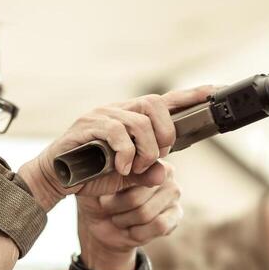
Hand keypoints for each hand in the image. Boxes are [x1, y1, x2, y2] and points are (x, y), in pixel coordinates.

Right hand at [17, 85, 215, 209]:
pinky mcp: (88, 125)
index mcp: (130, 116)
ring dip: (145, 150)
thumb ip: (146, 172)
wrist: (56, 178)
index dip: (190, 95)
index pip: (164, 101)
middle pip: (156, 104)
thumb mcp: (126, 176)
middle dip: (165, 132)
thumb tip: (165, 172)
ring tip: (135, 168)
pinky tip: (121, 169)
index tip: (213, 91)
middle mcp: (118, 109)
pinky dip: (125, 154)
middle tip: (157, 156)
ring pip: (140, 122)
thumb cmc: (90, 174)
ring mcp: (102, 114)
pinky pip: (118, 133)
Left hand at [77, 162, 182, 268]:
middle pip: (137, 198)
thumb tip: (143, 171)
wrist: (100, 225)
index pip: (134, 175)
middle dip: (116, 208)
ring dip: (124, 221)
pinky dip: (138, 232)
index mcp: (146, 160)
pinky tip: (131, 229)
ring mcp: (173, 195)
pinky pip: (159, 225)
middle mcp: (166, 174)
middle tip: (108, 208)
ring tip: (118, 217)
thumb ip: (119, 174)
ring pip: (146, 213)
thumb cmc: (99, 199)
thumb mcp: (100, 185)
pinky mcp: (176, 215)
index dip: (116, 191)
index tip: (104, 197)